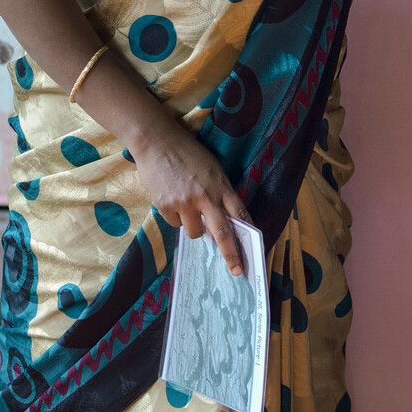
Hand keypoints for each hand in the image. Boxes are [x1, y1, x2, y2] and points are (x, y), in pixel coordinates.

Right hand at [133, 120, 252, 274]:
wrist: (157, 140)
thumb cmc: (187, 153)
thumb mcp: (211, 169)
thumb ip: (218, 193)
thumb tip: (222, 222)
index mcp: (220, 185)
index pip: (240, 213)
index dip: (248, 234)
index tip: (255, 252)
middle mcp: (205, 196)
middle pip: (223, 233)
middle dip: (231, 255)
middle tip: (237, 271)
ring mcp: (185, 203)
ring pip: (195, 233)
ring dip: (193, 226)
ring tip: (186, 204)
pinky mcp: (165, 206)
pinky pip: (174, 224)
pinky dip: (174, 216)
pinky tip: (170, 197)